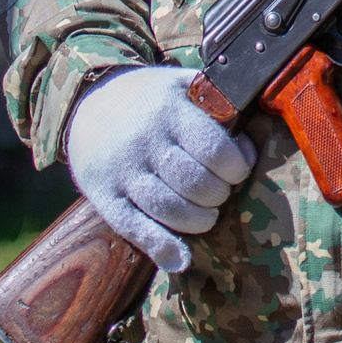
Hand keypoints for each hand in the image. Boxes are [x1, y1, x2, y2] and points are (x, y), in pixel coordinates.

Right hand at [65, 66, 256, 272]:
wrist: (88, 105)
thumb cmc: (150, 100)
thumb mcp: (182, 84)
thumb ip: (217, 101)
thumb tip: (253, 133)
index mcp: (170, 110)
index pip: (215, 149)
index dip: (236, 167)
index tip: (236, 169)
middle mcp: (145, 139)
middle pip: (197, 184)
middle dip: (219, 195)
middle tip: (218, 192)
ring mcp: (123, 170)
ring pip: (171, 210)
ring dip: (199, 220)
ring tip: (204, 214)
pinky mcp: (103, 195)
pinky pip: (134, 228)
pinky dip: (161, 247)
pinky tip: (180, 257)